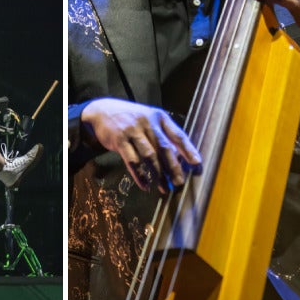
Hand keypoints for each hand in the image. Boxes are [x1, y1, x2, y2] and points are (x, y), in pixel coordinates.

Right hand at [81, 98, 200, 192]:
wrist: (102, 111)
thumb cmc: (130, 119)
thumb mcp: (149, 119)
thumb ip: (163, 134)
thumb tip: (180, 157)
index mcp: (159, 117)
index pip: (177, 134)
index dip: (188, 150)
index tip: (197, 164)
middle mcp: (147, 122)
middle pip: (164, 148)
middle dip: (174, 167)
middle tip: (180, 183)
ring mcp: (133, 131)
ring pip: (149, 156)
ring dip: (158, 174)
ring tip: (164, 188)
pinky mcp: (120, 140)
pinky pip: (132, 161)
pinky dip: (140, 175)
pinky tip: (146, 185)